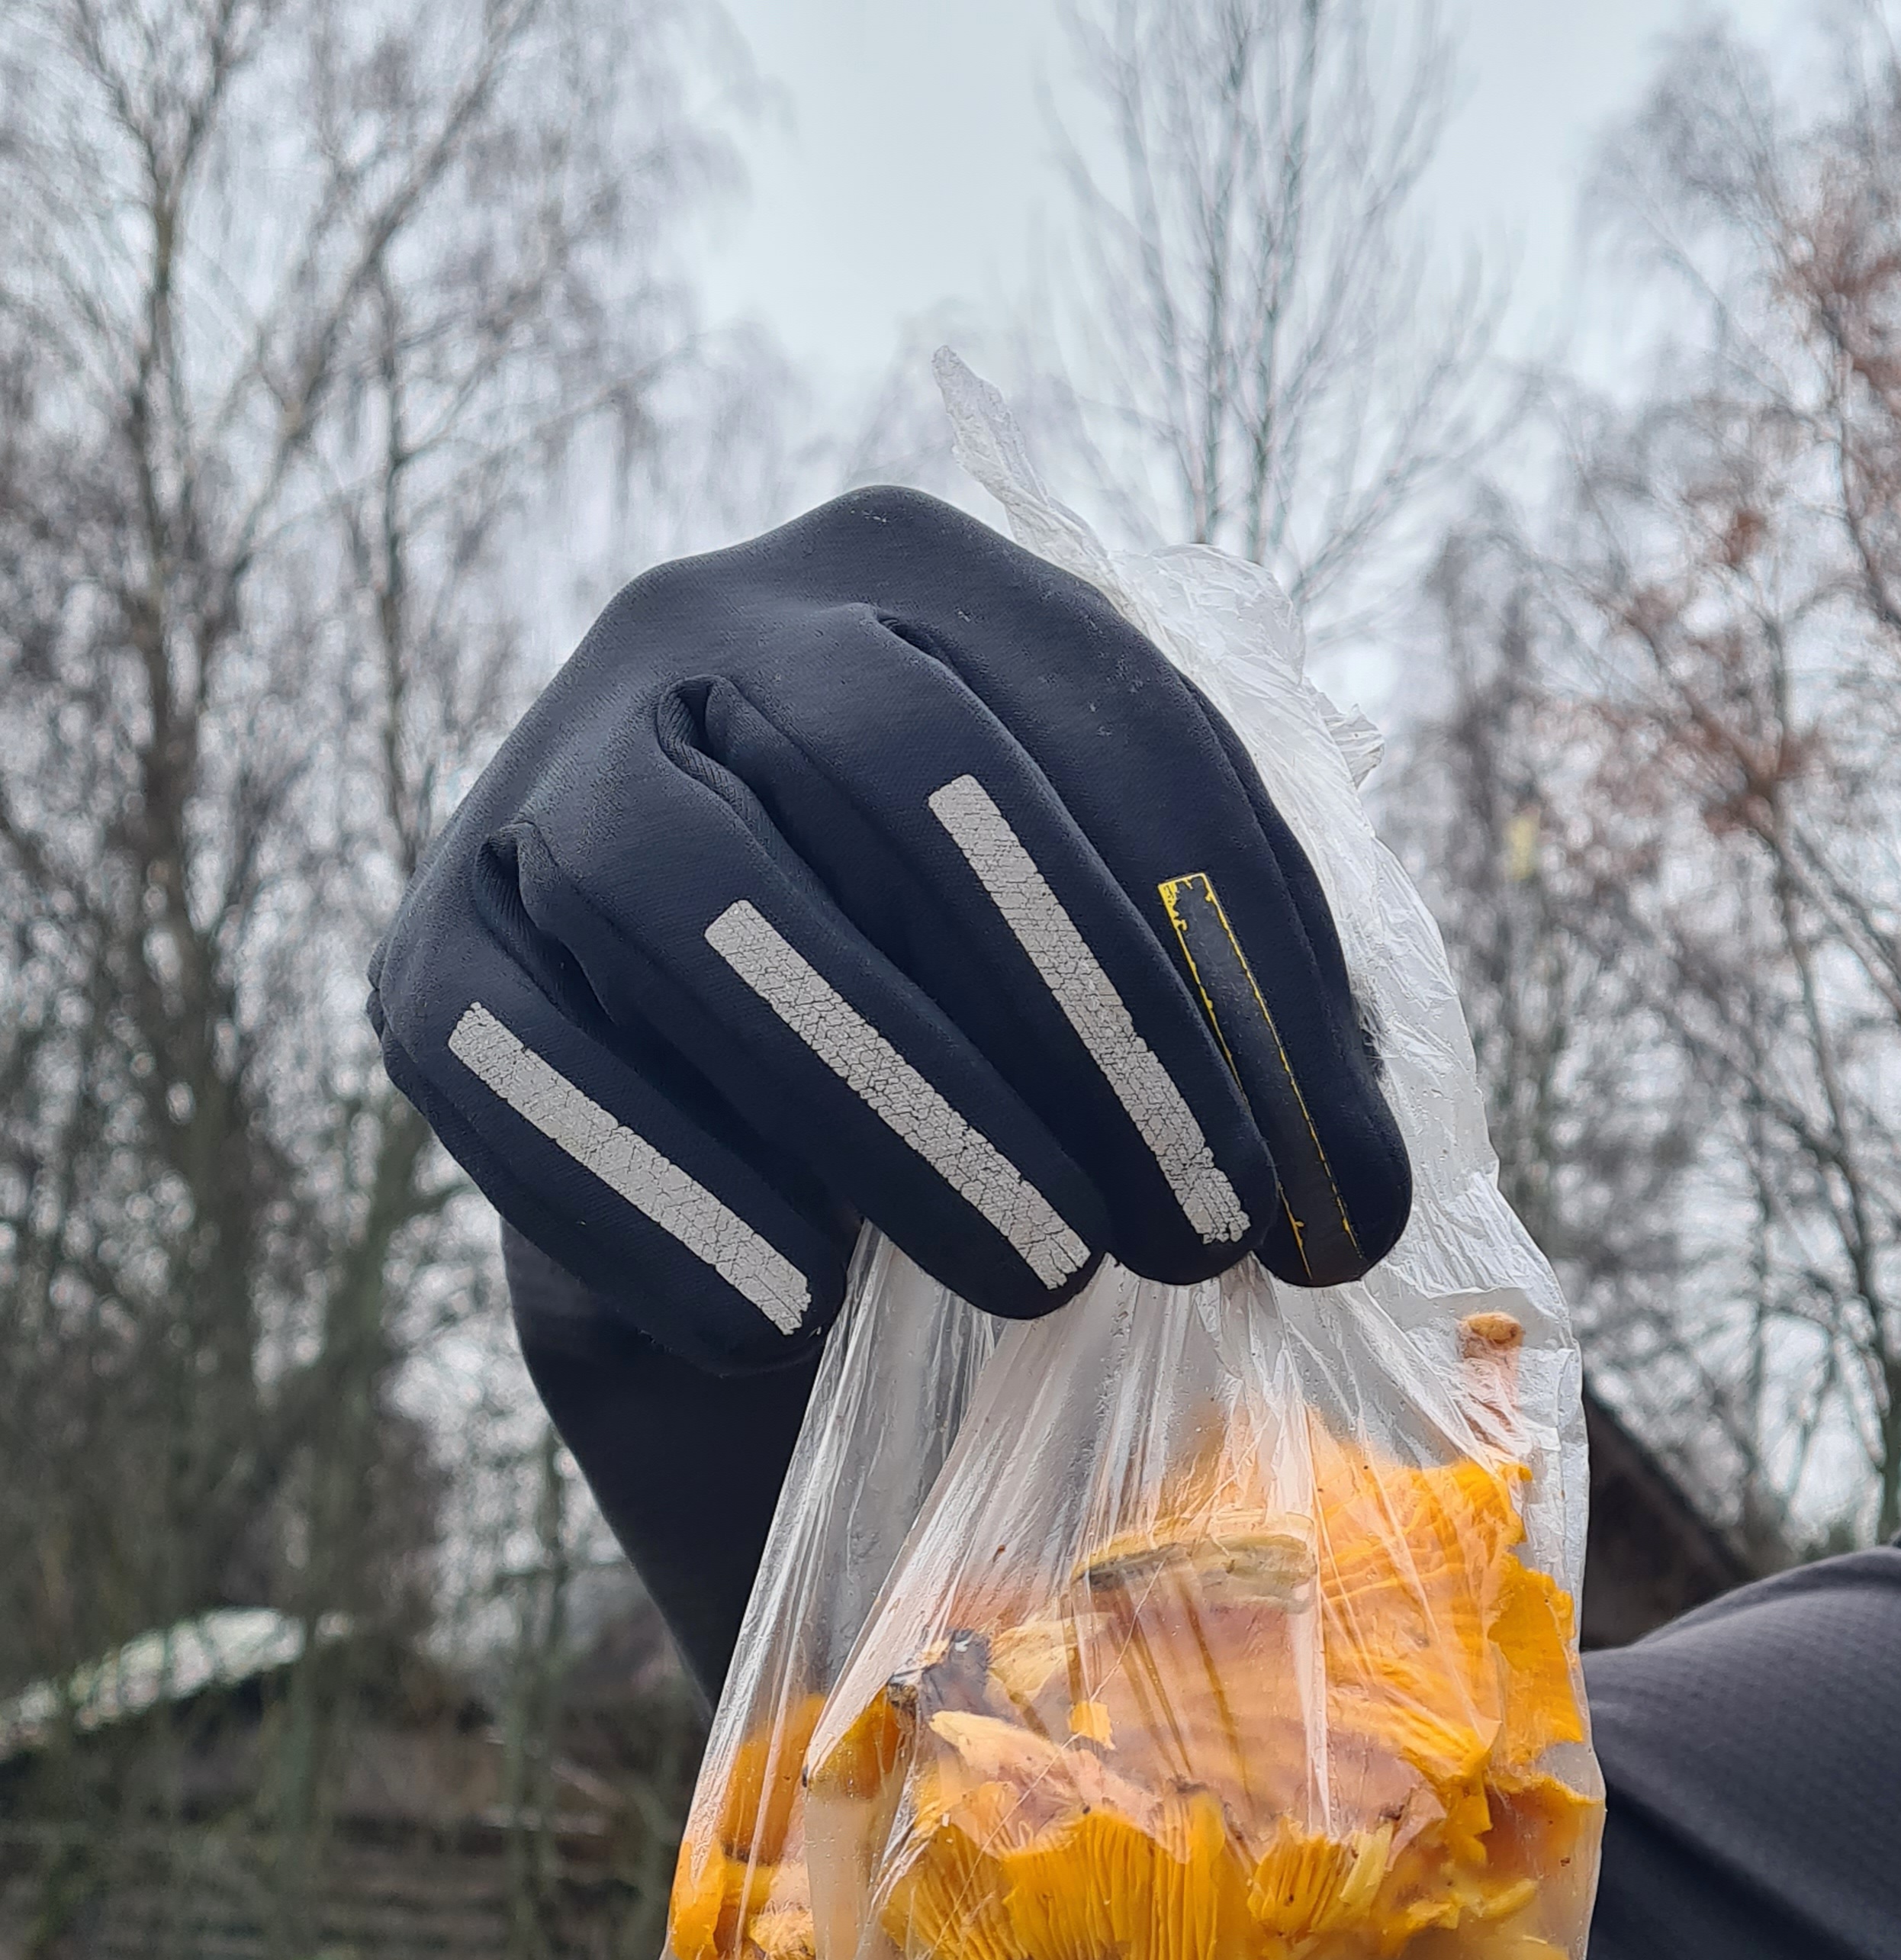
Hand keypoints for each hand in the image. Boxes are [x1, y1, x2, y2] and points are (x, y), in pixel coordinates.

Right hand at [369, 487, 1409, 1367]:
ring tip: (1040, 1278)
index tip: (1337, 1206)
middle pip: (900, 764)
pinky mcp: (434, 948)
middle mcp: (715, 621)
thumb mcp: (1116, 994)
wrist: (745, 1163)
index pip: (1121, 727)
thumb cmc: (978, 1068)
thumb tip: (1352, 1183)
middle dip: (1080, 1016)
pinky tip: (780, 1318)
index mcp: (928, 585)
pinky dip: (649, 1186)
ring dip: (886, 1093)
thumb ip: (1226, 1004)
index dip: (1245, 972)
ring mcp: (552, 773)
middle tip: (1195, 1236)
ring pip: (686, 886)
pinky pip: (505, 1054)